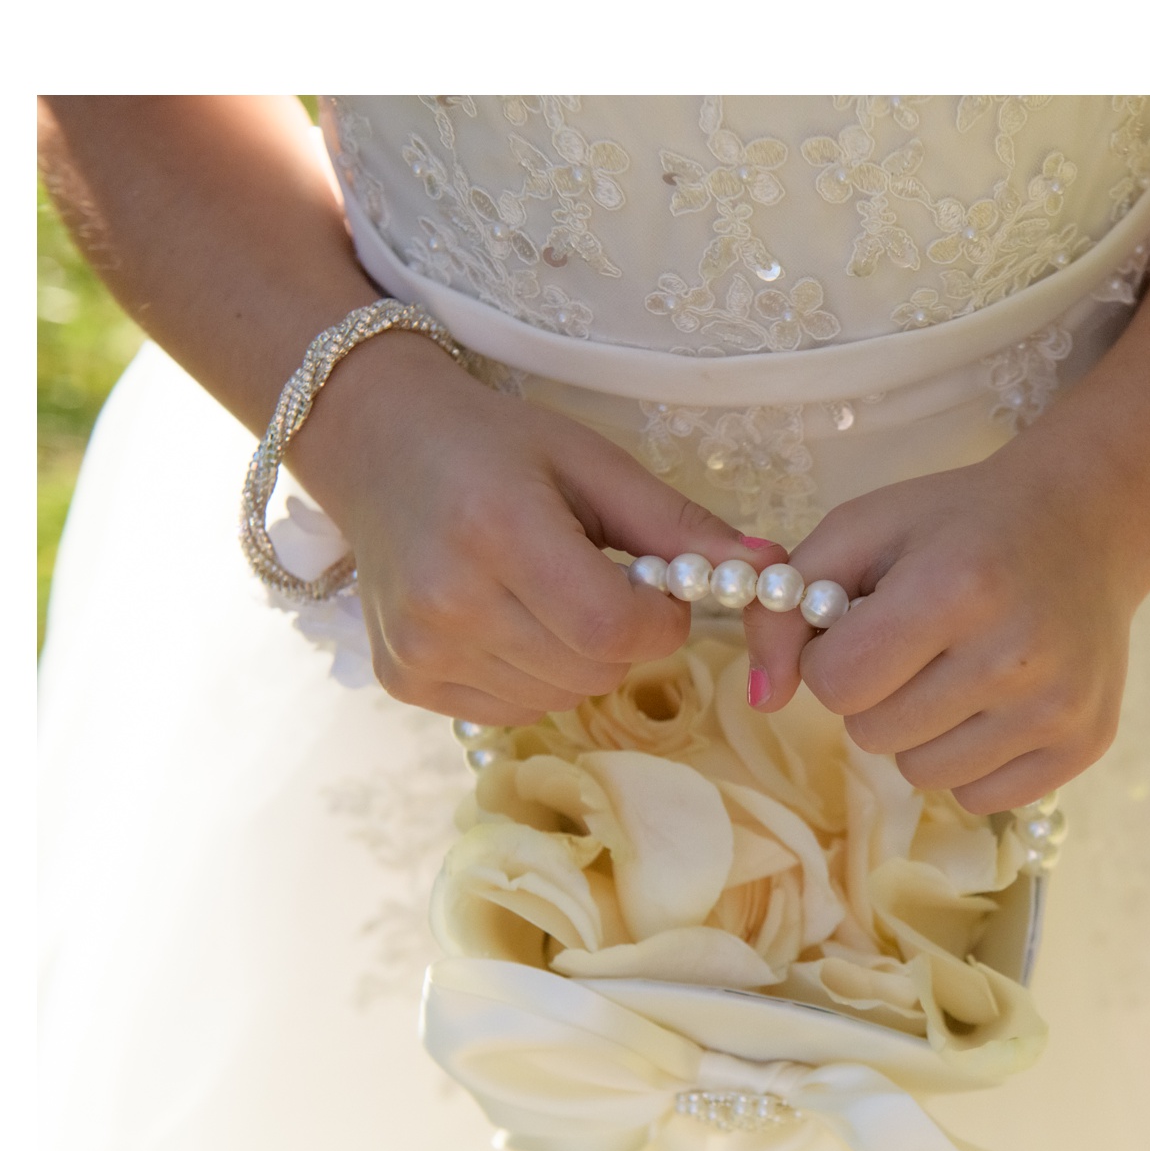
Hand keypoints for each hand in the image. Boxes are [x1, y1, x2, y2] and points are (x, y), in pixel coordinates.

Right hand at [291, 332, 774, 724]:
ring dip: (580, 658)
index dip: (659, 617)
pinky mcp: (404, 679)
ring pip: (560, 698)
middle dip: (623, 635)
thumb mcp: (593, 463)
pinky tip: (509, 617)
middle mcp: (449, 601)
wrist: (375, 440)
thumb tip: (775, 568)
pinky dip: (535, 675)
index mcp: (499, 533)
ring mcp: (420, 649)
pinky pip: (513, 709)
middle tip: (595, 577)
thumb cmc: (495, 444)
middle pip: (595, 670)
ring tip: (544, 591)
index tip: (651, 582)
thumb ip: (680, 525)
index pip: (617, 631)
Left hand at [741, 449, 1142, 814]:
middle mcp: (1012, 656)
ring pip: (922, 774)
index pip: (837, 684)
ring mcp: (1056, 709)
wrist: (1087, 522)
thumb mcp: (862, 531)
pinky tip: (995, 700)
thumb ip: (789, 606)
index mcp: (954, 588)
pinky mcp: (1083, 745)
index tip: (864, 627)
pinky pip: (978, 796)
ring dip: (920, 731)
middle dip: (876, 693)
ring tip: (956, 670)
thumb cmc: (961, 524)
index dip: (832, 658)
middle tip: (919, 644)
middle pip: (874, 734)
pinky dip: (971, 758)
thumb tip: (761, 698)